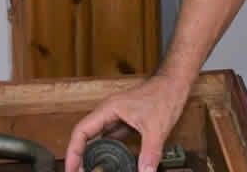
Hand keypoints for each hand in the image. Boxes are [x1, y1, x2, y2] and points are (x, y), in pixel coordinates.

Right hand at [63, 73, 189, 171]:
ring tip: (88, 170)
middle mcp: (108, 112)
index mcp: (108, 109)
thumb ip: (150, 153)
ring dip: (91, 154)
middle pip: (85, 136)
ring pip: (97, 138)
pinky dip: (106, 152)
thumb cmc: (164, 94)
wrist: (175, 84)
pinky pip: (110, 139)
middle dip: (78, 156)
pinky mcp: (125, 123)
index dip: (73, 151)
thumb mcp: (157, 127)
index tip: (71, 168)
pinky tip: (109, 164)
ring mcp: (116, 117)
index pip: (81, 131)